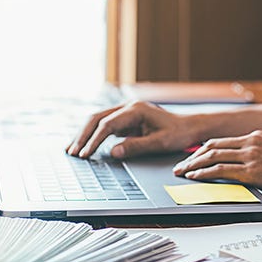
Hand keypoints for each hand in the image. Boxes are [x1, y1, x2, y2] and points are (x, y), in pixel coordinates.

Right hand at [67, 101, 197, 158]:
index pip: (108, 124)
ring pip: (98, 120)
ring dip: (84, 134)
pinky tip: (85, 145)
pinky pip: (104, 126)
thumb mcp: (160, 143)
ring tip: (72, 149)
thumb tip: (113, 152)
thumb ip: (136, 147)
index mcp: (136, 110)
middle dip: (83, 136)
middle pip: (97, 119)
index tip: (86, 154)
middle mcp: (128, 107)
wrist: (189, 127)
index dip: (94, 140)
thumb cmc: (178, 133)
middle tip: (73, 152)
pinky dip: (93, 135)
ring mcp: (125, 112)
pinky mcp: (126, 120)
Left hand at [172, 130, 261, 201]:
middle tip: (180, 166)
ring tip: (182, 172)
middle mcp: (251, 142)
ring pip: (213, 157)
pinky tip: (195, 177)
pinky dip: (204, 173)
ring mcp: (251, 155)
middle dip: (193, 157)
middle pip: (213, 146)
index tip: (192, 158)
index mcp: (256, 136)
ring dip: (193, 165)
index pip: (221, 141)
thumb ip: (257, 155)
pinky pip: (220, 170)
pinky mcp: (252, 171)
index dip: (203, 150)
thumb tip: (240, 165)